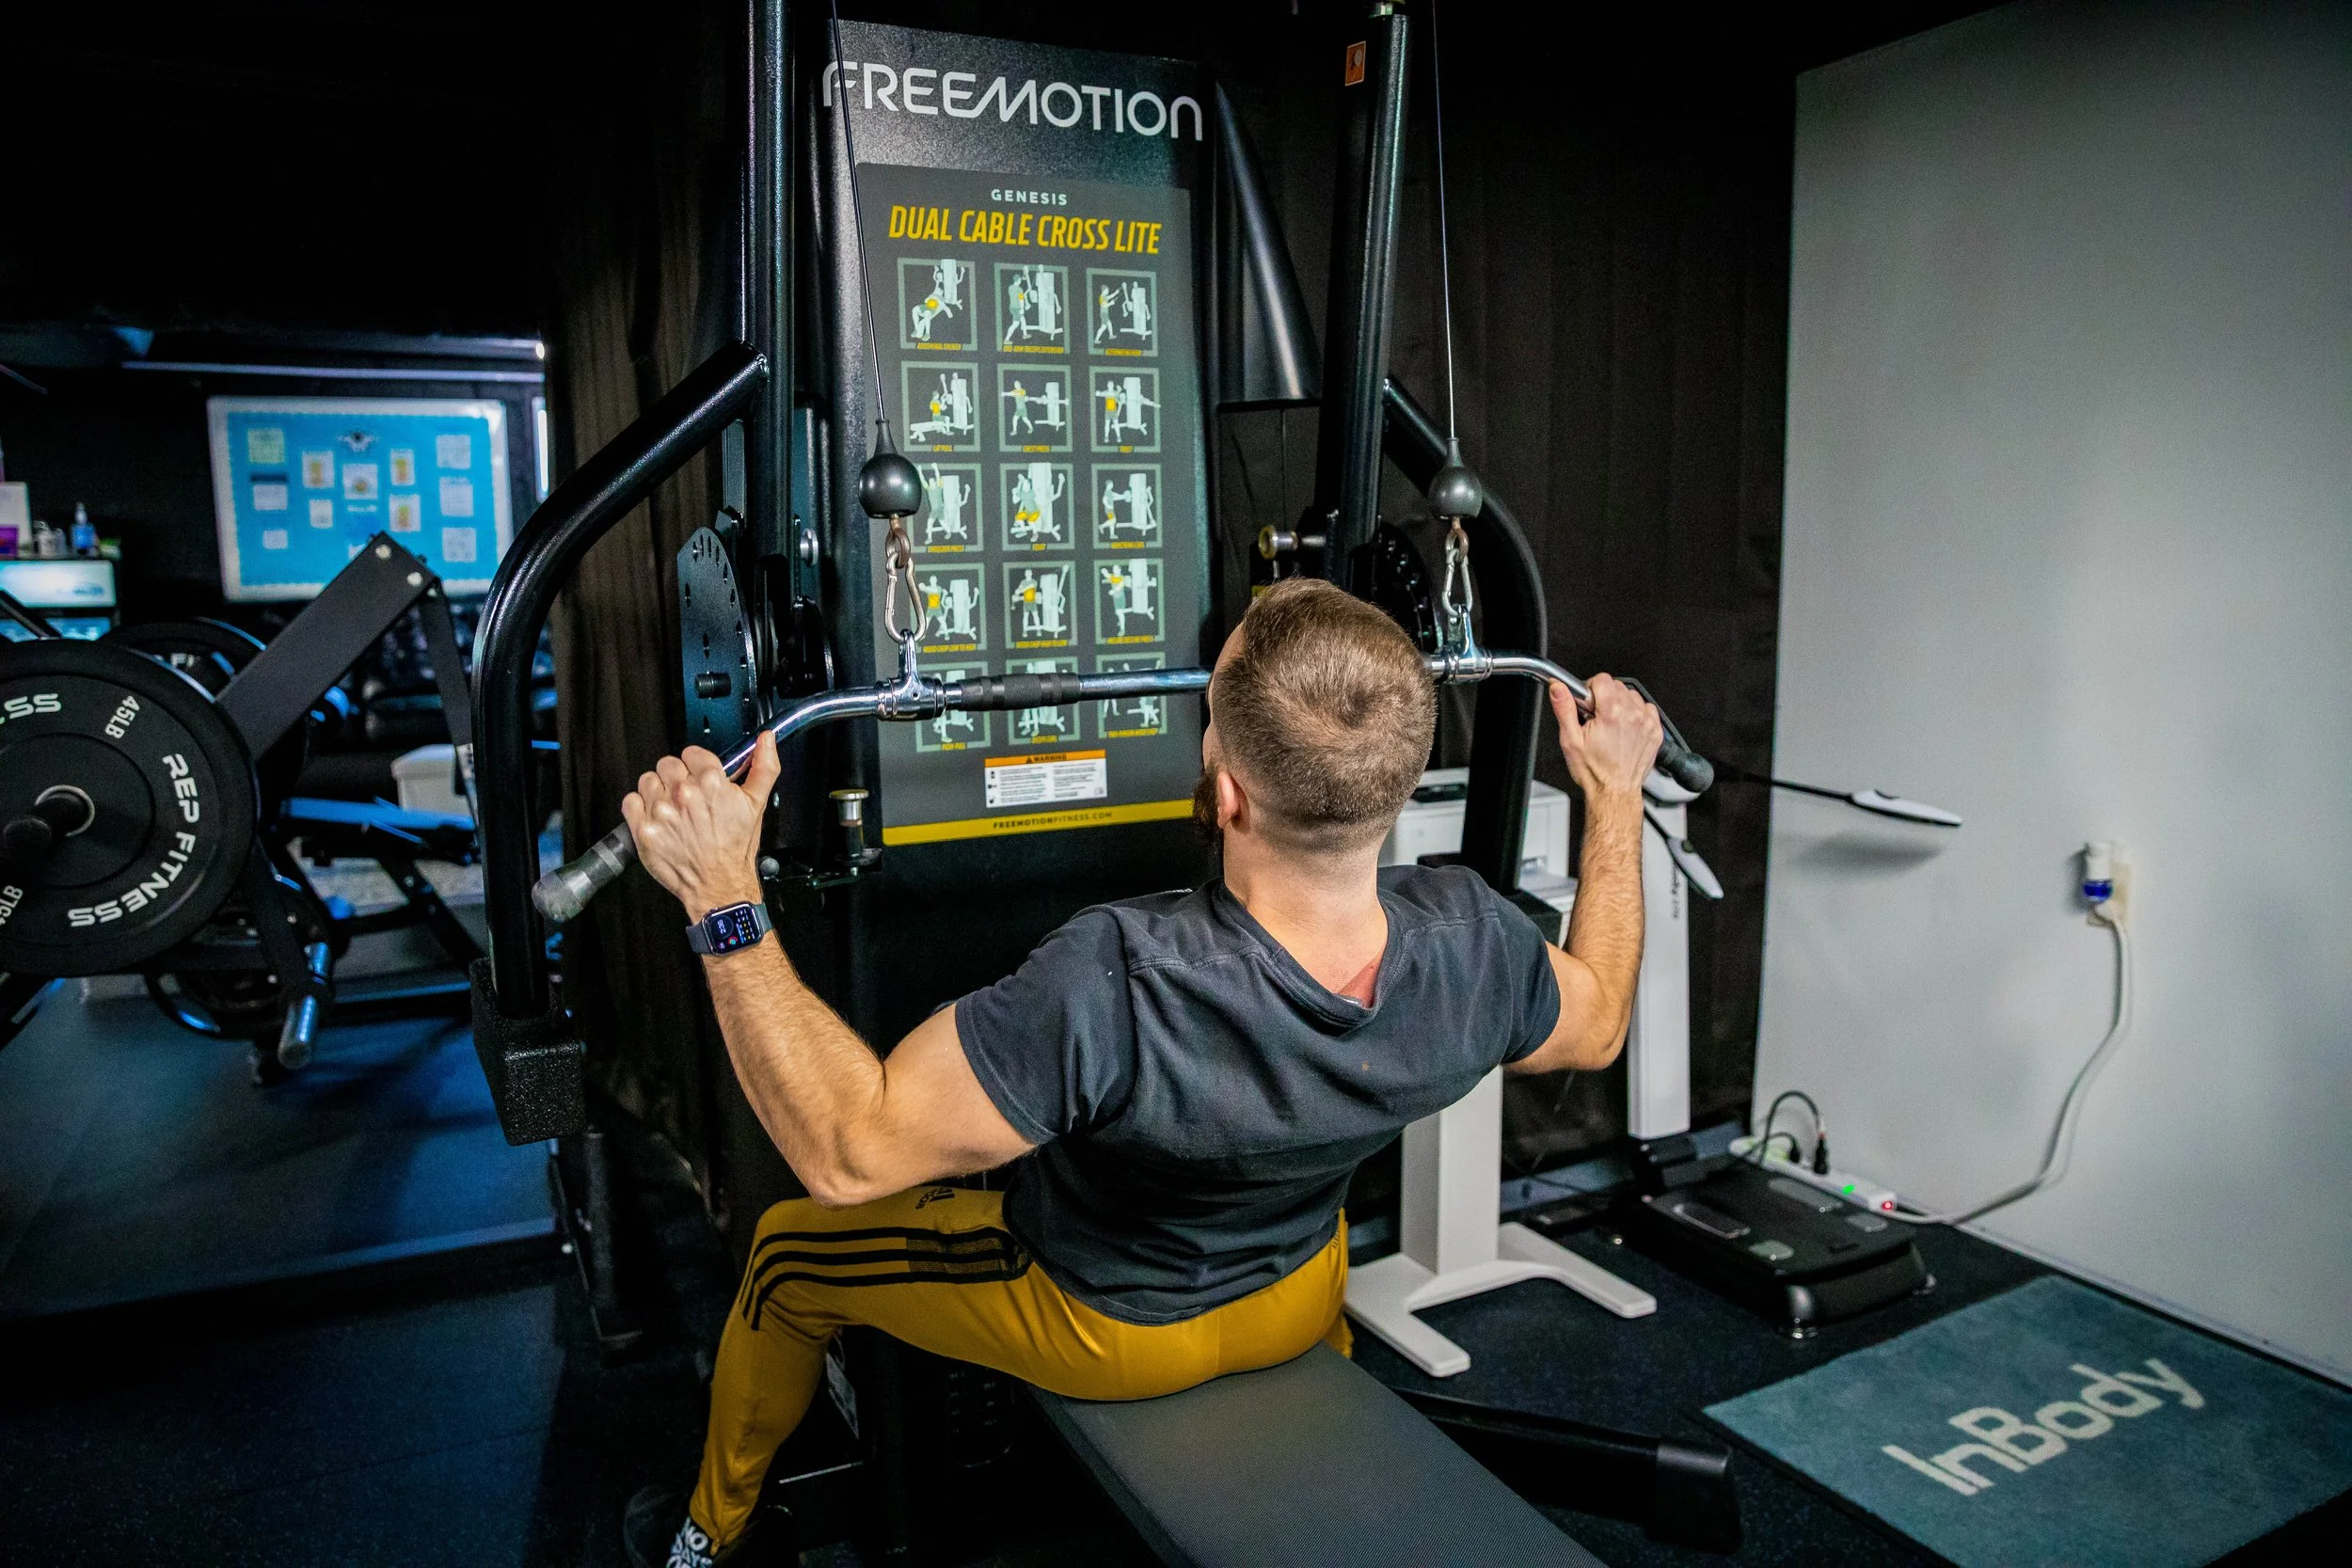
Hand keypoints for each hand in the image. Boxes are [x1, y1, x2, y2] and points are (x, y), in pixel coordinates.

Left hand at [622, 731, 780, 922]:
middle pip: (667, 764)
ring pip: (648, 780)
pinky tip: (655, 817)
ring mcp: (661, 811)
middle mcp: (684, 794)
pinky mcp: (644, 829)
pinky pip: (631, 801)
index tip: (698, 776)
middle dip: (677, 777)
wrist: (719, 884)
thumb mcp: (757, 805)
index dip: (696, 765)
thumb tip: (766, 741)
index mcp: (711, 782)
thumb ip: (763, 767)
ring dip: (657, 791)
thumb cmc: (735, 849)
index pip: (691, 753)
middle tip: (686, 796)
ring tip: (671, 808)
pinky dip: (639, 807)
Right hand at [1550, 674, 1662, 803]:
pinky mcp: (1655, 732)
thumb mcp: (1570, 739)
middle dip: (1604, 697)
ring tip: (1611, 724)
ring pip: (1632, 696)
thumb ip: (1564, 708)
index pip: (1603, 679)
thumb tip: (1558, 687)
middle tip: (1596, 718)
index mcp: (1611, 713)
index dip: (1591, 688)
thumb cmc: (1594, 771)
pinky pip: (1647, 709)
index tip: (1588, 702)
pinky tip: (1626, 727)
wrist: (1614, 792)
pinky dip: (1636, 713)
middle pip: (1617, 686)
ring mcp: (1646, 723)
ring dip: (1621, 704)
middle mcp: (1632, 715)